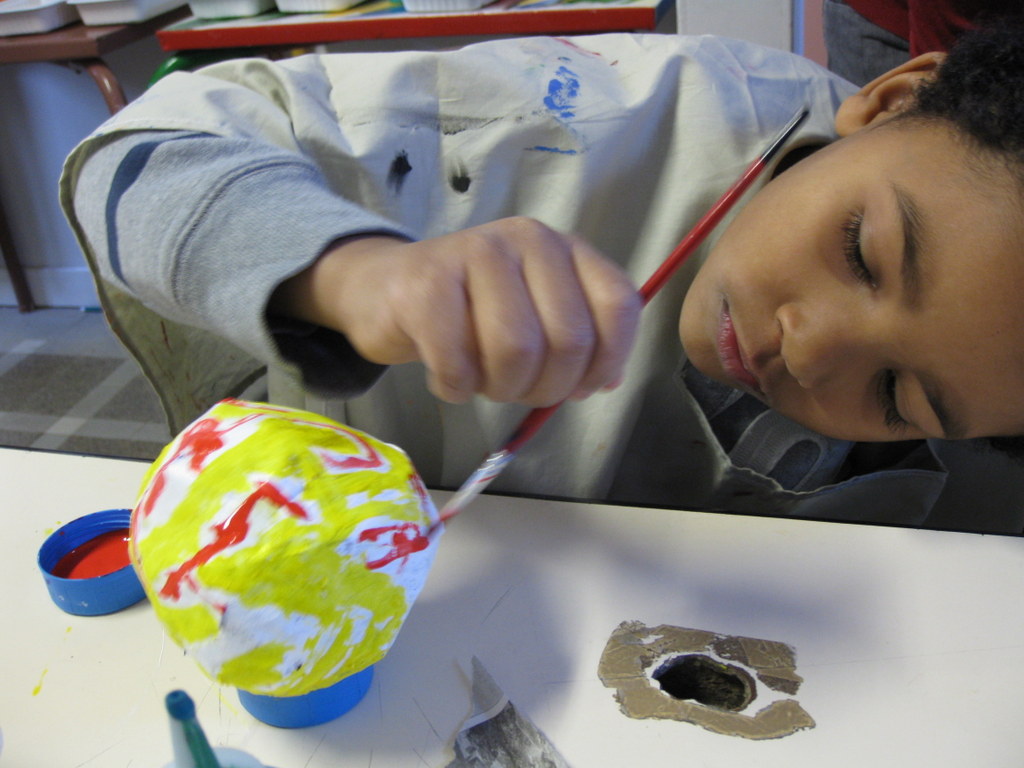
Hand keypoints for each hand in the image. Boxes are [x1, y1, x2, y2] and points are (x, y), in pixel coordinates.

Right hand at [273, 217, 640, 406]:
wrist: (385, 288)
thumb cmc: (469, 312)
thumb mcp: (534, 316)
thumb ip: (580, 341)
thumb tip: (607, 380)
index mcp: (564, 248)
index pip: (618, 305)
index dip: (606, 361)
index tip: (579, 387)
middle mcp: (527, 239)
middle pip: (568, 340)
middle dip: (545, 387)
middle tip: (515, 389)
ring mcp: (476, 252)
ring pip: (516, 352)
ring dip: (499, 389)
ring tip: (480, 381)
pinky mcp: (426, 282)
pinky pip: (459, 362)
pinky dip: (455, 388)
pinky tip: (448, 380)